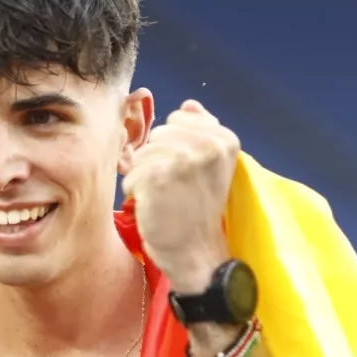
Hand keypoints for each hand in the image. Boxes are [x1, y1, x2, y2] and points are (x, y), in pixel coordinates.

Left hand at [122, 101, 237, 292]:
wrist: (197, 252)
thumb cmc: (199, 209)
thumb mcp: (211, 166)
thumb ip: (202, 131)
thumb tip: (189, 104)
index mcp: (224, 138)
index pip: (178, 119)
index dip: (174, 146)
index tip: (187, 172)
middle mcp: (208, 145)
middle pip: (157, 134)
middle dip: (157, 160)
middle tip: (175, 188)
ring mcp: (183, 159)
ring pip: (142, 153)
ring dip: (145, 177)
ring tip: (165, 198)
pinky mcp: (159, 177)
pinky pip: (131, 174)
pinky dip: (135, 192)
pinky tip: (154, 207)